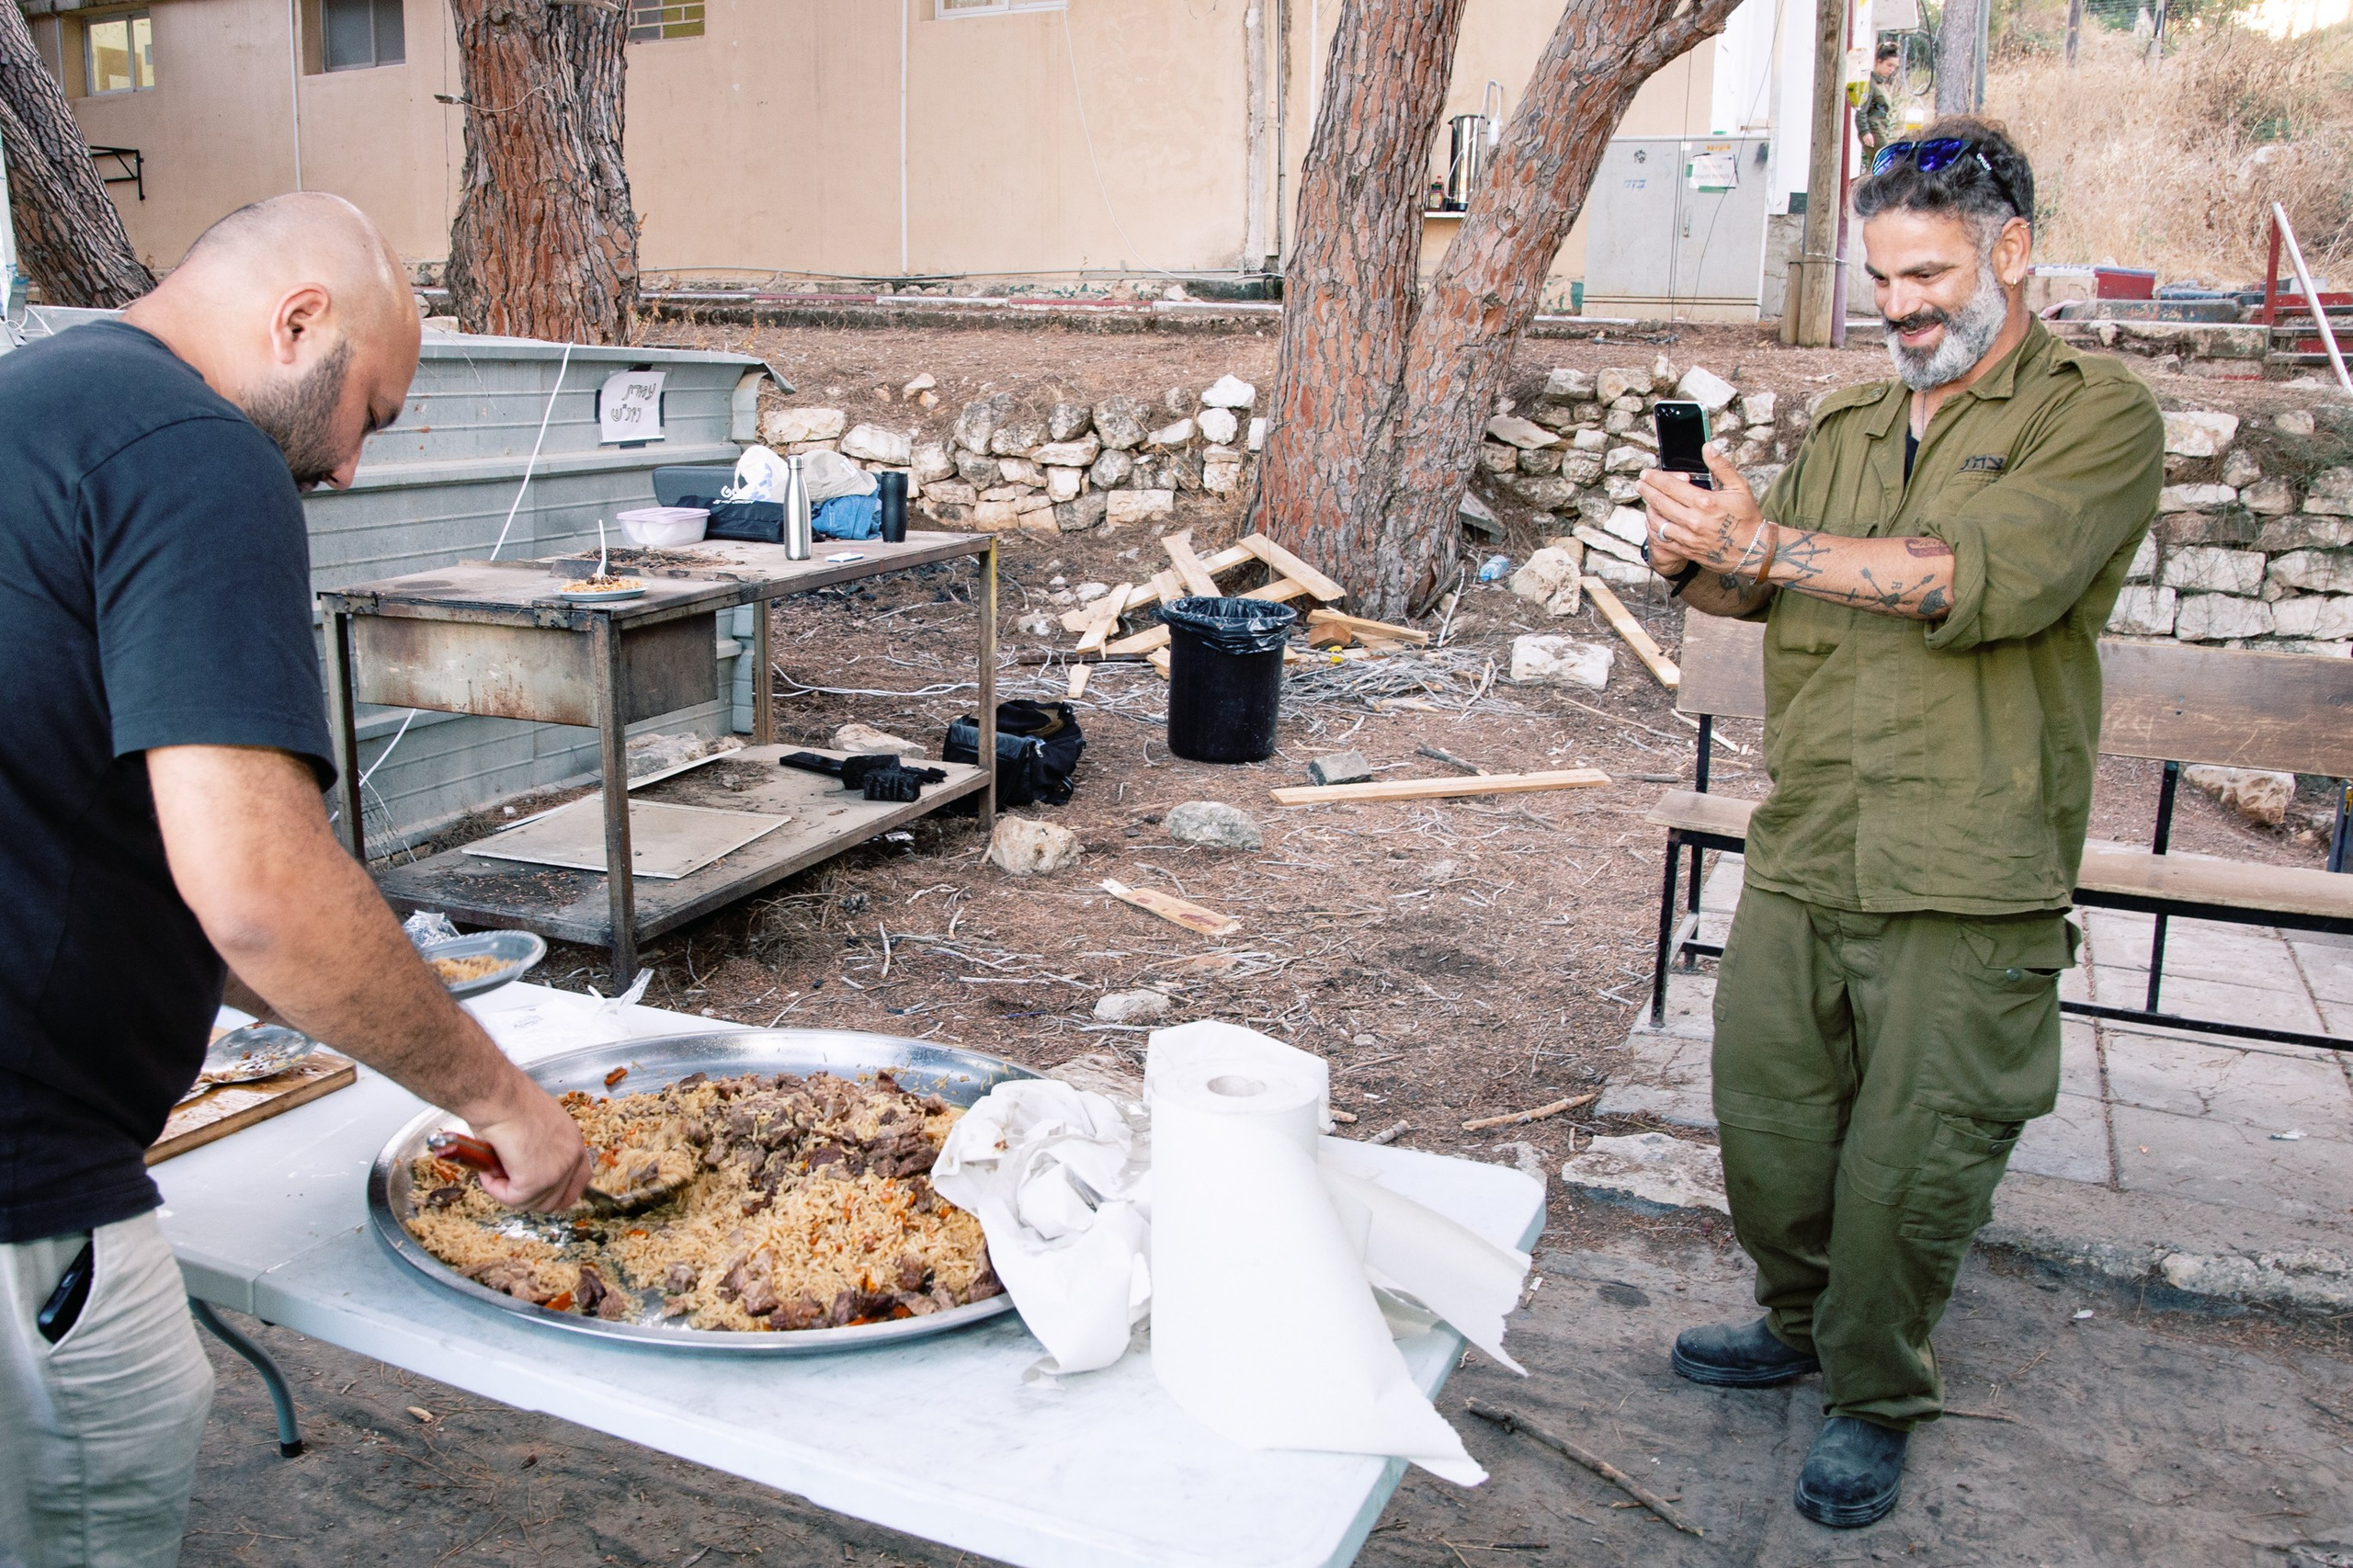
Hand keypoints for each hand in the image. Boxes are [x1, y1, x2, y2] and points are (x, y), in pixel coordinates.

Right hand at [467, 1075, 592, 1210]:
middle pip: (561, 1198)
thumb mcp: (534, 1125)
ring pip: (535, 1203)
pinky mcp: (536, 1181)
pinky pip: (514, 1199)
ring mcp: (557, 1171)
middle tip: (509, 1185)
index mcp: (573, 1139)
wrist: (498, 1096)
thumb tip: (522, 1165)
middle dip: (533, 1198)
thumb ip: (537, 1147)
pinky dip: (496, 1189)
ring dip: (510, 1193)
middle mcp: (572, 1155)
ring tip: (492, 1172)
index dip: (557, 1191)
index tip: (537, 1191)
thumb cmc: (508, 1101)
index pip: (579, 1179)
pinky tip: (487, 1172)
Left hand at [1638, 447, 1767, 575]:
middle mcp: (1693, 520)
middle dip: (1646, 490)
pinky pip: (1662, 539)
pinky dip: (1655, 528)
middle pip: (1660, 502)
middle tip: (1639, 483)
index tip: (1646, 474)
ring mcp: (1688, 537)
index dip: (1655, 478)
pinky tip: (1654, 520)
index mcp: (1705, 502)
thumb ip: (1721, 466)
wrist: (1753, 549)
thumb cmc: (1747, 516)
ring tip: (1646, 499)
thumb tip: (1707, 447)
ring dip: (1648, 508)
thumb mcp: (1739, 487)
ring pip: (1658, 521)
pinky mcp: (1687, 550)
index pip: (1671, 486)